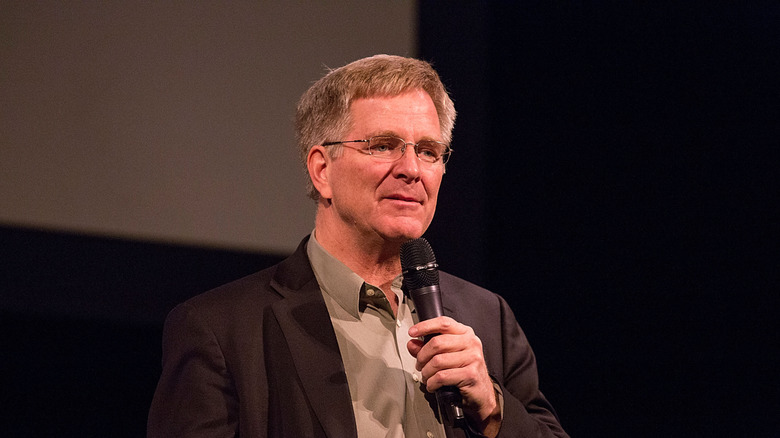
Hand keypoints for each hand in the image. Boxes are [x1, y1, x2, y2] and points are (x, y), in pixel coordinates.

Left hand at [408, 316, 500, 434]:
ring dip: (426, 372)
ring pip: (437, 361)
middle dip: (422, 356)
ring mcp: (473, 358)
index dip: (425, 326)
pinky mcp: (471, 374)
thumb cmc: (464, 371)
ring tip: (426, 377)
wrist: (481, 393)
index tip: (412, 332)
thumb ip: (428, 348)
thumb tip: (412, 344)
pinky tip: (432, 385)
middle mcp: (471, 343)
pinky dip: (432, 383)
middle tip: (419, 364)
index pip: (443, 323)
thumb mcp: (446, 356)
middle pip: (437, 343)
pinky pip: (442, 376)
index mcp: (465, 333)